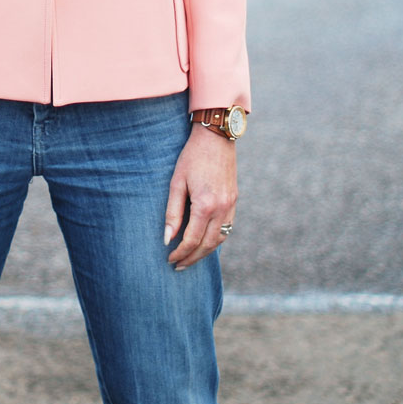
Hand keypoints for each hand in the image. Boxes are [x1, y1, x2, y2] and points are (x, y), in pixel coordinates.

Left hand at [163, 123, 236, 270]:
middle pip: (207, 245)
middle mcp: (221, 208)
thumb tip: (168, 239)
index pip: (192, 240)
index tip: (170, 258)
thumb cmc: (192, 157)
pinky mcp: (234, 200)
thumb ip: (173, 212)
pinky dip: (216, 239)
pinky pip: (227, 228)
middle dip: (192, 258)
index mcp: (205, 205)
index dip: (180, 253)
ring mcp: (231, 205)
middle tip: (179, 266)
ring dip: (205, 252)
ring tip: (191, 257)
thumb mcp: (176, 182)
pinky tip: (205, 241)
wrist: (216, 137)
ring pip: (220, 239)